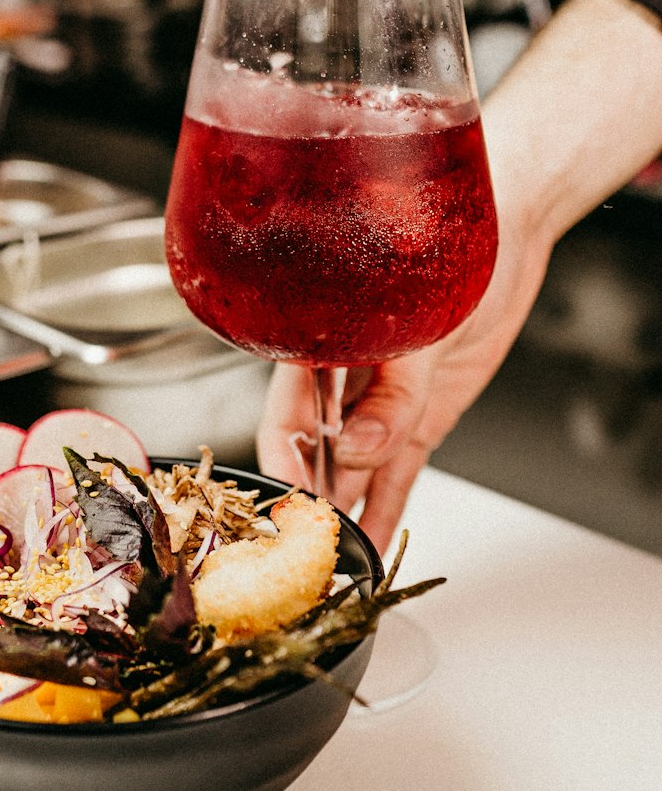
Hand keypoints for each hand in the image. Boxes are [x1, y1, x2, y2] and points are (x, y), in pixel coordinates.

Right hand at [257, 211, 553, 551]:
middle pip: (313, 455)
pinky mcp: (418, 418)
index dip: (284, 470)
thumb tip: (362, 449)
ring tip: (342, 560)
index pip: (284, 422)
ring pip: (354, 472)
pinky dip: (386, 506)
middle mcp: (340, 380)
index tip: (293, 510)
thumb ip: (393, 391)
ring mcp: (380, 403)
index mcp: (315, 347)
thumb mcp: (419, 323)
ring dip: (347, 513)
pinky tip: (375, 539)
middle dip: (312, 504)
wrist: (507, 231)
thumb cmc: (441, 243)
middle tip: (316, 551)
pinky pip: (396, 473)